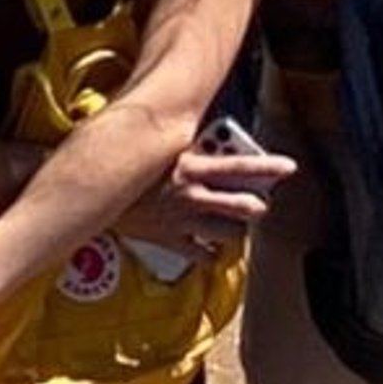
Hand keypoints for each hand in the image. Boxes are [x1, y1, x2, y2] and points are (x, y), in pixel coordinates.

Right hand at [124, 140, 296, 252]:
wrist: (93, 193)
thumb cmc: (122, 161)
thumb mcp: (153, 143)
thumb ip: (176, 140)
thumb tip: (190, 129)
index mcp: (190, 165)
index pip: (240, 165)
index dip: (268, 167)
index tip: (289, 167)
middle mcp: (192, 195)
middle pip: (240, 205)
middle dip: (256, 206)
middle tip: (262, 204)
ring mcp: (183, 221)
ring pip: (227, 233)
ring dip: (235, 230)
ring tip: (237, 225)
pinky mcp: (171, 240)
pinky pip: (200, 255)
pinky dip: (208, 253)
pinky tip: (210, 250)